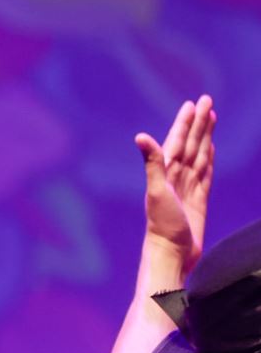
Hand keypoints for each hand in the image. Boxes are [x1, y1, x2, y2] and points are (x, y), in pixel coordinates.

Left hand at [136, 95, 214, 263]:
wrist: (172, 253)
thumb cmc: (161, 225)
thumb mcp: (156, 191)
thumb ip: (152, 163)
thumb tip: (140, 136)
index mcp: (165, 172)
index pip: (177, 140)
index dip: (185, 122)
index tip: (192, 103)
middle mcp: (176, 177)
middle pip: (190, 142)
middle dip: (198, 122)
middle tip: (207, 99)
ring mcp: (187, 187)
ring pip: (199, 154)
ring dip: (205, 135)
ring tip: (211, 117)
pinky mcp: (198, 198)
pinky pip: (205, 172)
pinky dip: (208, 158)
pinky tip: (210, 148)